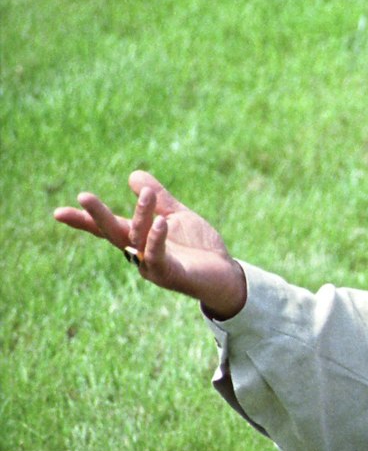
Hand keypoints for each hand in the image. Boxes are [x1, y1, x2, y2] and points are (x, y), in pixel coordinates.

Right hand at [55, 172, 247, 318]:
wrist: (225, 274)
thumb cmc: (198, 247)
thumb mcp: (177, 215)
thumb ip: (158, 198)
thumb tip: (134, 175)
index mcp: (138, 238)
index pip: (107, 227)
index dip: (84, 220)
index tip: (58, 212)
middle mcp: (140, 253)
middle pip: (113, 233)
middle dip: (97, 216)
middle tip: (82, 196)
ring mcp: (152, 266)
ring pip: (139, 240)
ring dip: (142, 216)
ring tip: (147, 194)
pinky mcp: (170, 275)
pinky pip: (158, 257)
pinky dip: (157, 239)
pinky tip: (161, 222)